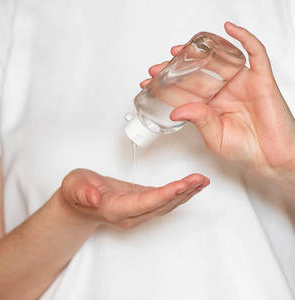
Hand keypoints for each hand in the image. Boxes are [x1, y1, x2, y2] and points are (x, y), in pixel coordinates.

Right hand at [58, 169, 208, 228]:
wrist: (76, 204)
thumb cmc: (76, 192)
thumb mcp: (74, 186)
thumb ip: (83, 193)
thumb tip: (95, 199)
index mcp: (115, 209)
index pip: (145, 203)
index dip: (164, 195)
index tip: (182, 185)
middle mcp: (129, 215)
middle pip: (161, 205)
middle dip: (183, 192)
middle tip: (200, 179)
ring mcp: (137, 212)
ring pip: (166, 205)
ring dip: (186, 193)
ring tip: (202, 180)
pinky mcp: (141, 205)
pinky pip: (164, 201)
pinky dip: (180, 193)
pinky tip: (192, 184)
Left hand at [141, 22, 294, 182]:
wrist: (272, 158)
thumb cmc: (245, 150)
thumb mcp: (213, 137)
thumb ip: (198, 121)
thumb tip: (176, 110)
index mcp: (210, 105)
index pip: (184, 89)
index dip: (166, 84)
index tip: (148, 81)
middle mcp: (224, 91)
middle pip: (197, 72)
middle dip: (176, 68)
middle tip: (157, 68)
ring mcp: (241, 83)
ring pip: (219, 60)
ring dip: (199, 51)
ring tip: (179, 50)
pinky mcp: (260, 79)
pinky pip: (255, 52)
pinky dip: (244, 38)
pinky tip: (229, 29)